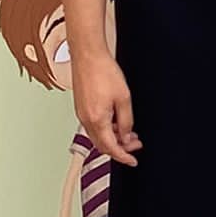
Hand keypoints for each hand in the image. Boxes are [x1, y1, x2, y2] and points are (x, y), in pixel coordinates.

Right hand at [73, 52, 141, 167]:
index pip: (111, 148)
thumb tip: (126, 136)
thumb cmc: (103, 71)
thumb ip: (126, 120)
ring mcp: (81, 114)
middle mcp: (86, 119)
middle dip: (120, 148)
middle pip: (102, 145)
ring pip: (98, 136)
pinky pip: (93, 126)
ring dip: (113, 138)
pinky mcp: (81, 107)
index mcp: (97, 120)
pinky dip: (105, 129)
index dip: (123, 157)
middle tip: (135, 144)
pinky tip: (116, 122)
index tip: (132, 161)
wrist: (88, 55)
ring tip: (128, 132)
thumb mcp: (124, 98)